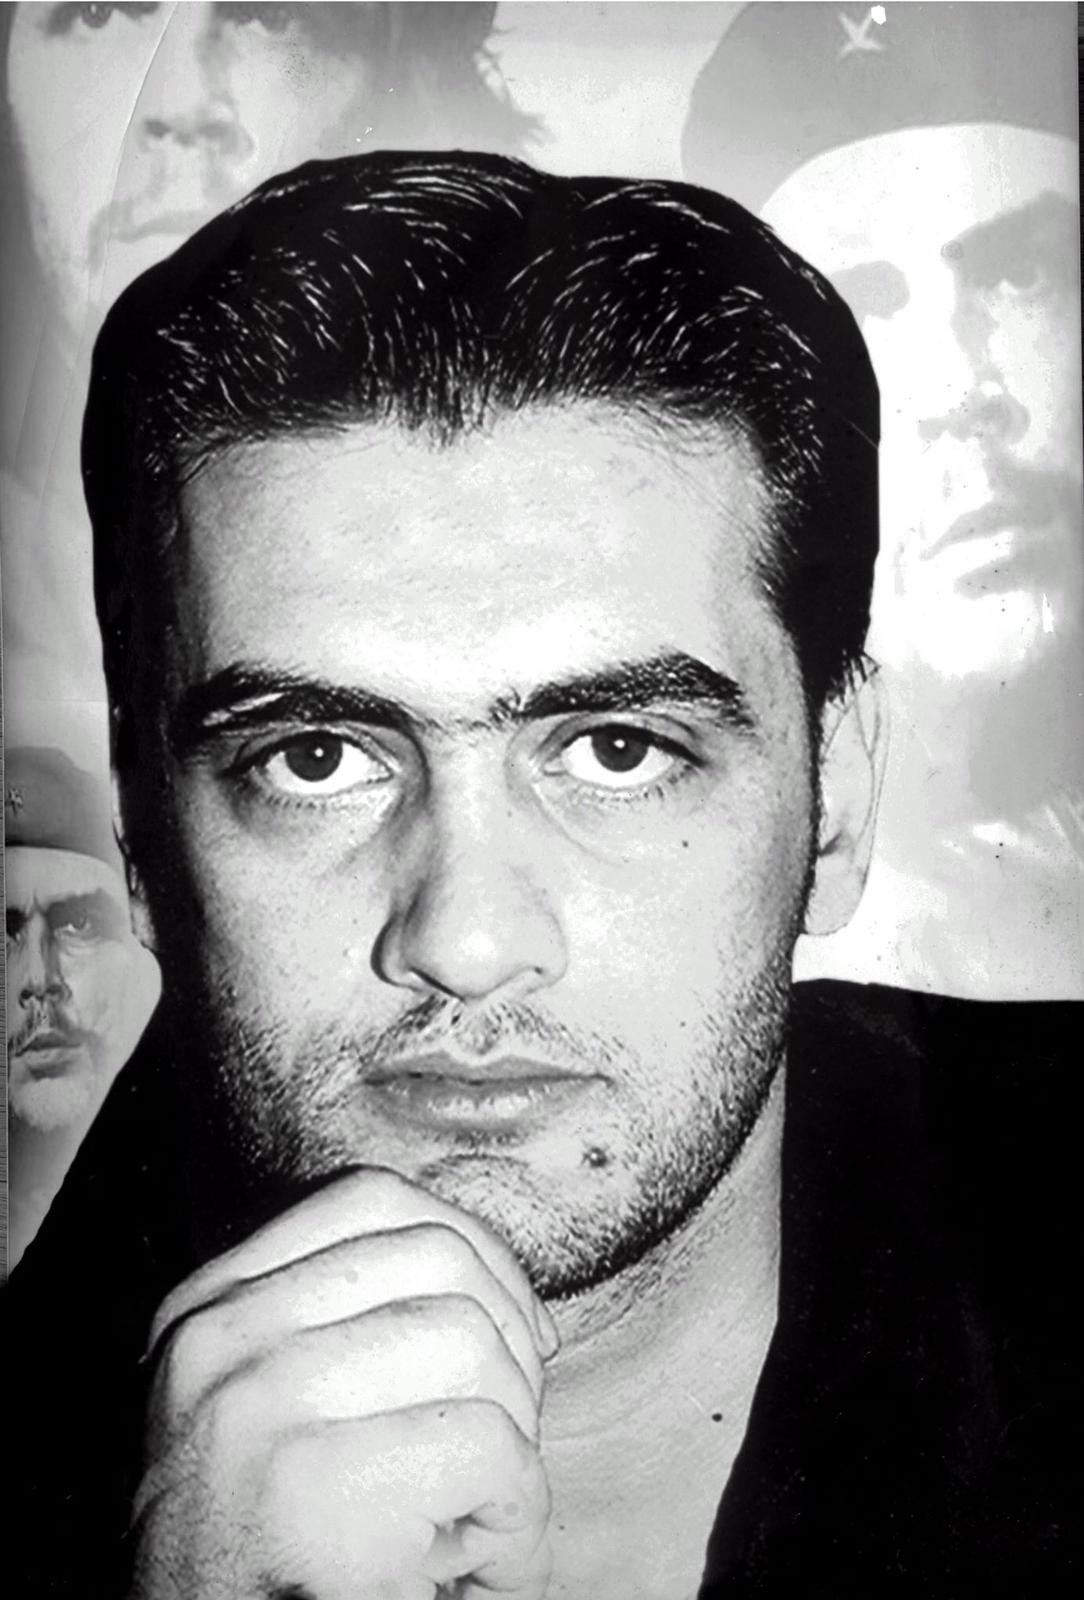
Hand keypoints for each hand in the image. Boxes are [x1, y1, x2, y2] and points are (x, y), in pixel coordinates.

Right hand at [130, 1167, 557, 1599]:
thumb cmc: (283, 1554)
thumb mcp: (290, 1409)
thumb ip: (355, 1319)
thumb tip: (503, 1287)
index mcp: (208, 1305)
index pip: (373, 1200)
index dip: (478, 1252)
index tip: (523, 1334)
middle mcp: (215, 1340)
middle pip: (438, 1258)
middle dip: (510, 1347)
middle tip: (504, 1445)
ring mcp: (251, 1406)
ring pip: (472, 1341)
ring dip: (517, 1438)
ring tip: (483, 1513)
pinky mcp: (306, 1488)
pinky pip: (488, 1446)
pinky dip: (520, 1514)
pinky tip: (485, 1567)